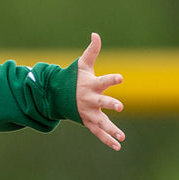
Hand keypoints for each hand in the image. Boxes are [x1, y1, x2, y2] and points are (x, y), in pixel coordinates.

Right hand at [75, 32, 124, 150]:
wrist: (56, 95)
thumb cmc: (73, 78)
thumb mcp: (82, 64)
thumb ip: (92, 51)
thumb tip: (95, 33)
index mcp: (91, 85)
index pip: (103, 80)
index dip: (112, 79)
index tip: (121, 78)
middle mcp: (90, 100)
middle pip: (102, 102)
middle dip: (110, 104)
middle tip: (119, 106)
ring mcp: (89, 112)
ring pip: (101, 121)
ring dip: (110, 128)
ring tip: (122, 136)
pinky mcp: (88, 121)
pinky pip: (98, 132)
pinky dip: (107, 139)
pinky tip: (118, 145)